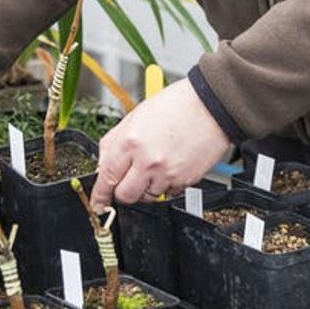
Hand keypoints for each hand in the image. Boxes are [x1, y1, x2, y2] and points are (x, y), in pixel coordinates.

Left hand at [91, 77, 229, 209]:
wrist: (211, 105)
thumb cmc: (176, 105)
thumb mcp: (135, 116)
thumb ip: (114, 143)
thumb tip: (103, 166)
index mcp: (130, 141)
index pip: (106, 178)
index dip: (100, 195)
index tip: (98, 203)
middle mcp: (147, 160)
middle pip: (125, 196)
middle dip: (123, 191)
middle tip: (129, 179)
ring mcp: (167, 173)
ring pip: (147, 197)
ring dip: (147, 187)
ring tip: (156, 164)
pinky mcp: (185, 181)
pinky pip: (168, 192)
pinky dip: (166, 183)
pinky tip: (171, 163)